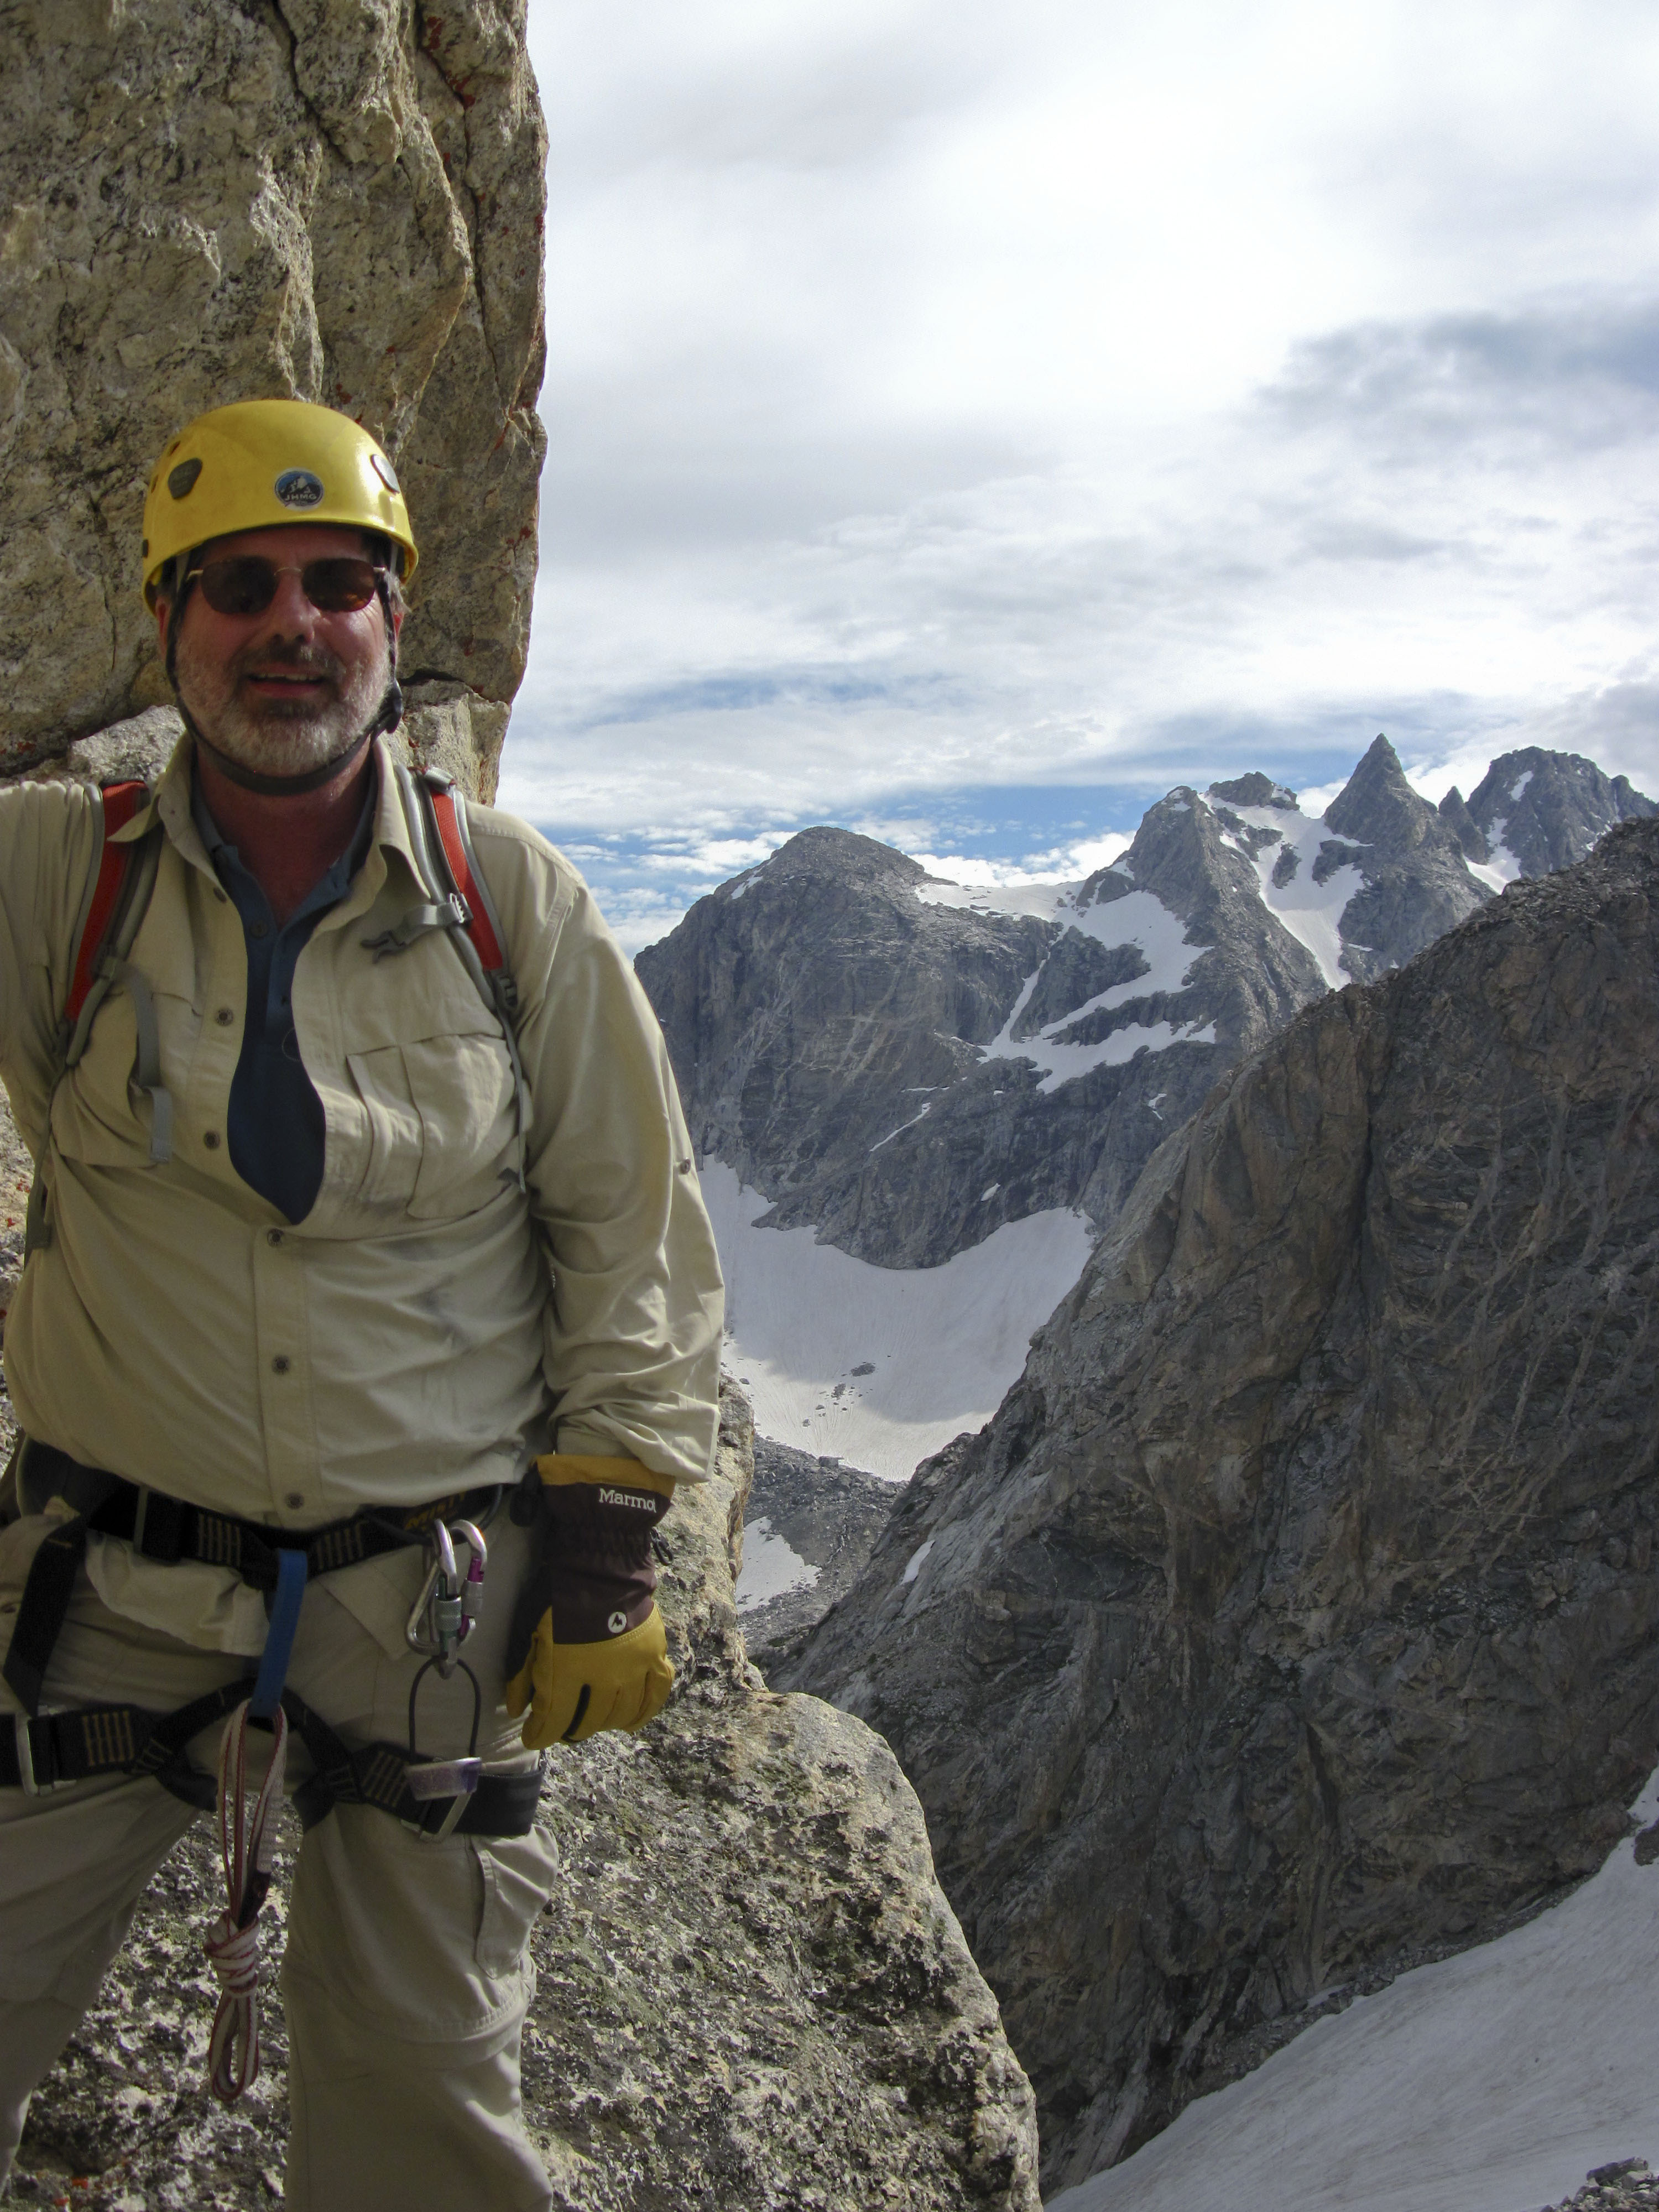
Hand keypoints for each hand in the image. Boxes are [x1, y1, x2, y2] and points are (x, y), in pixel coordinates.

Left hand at [503, 1454, 675, 1747]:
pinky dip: (643, 1713)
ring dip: (602, 1724)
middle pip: (587, 1723)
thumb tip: (517, 1707)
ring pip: (620, 1715)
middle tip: (561, 1726)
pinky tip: (630, 1722)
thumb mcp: (530, 1629)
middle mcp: (604, 1677)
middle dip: (569, 1730)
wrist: (601, 1560)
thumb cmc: (559, 1592)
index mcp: (567, 1671)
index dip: (539, 1735)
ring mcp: (634, 1668)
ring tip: (591, 1721)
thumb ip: (524, 1672)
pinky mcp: (655, 1655)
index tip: (532, 1736)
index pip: (552, 1722)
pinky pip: (656, 1695)